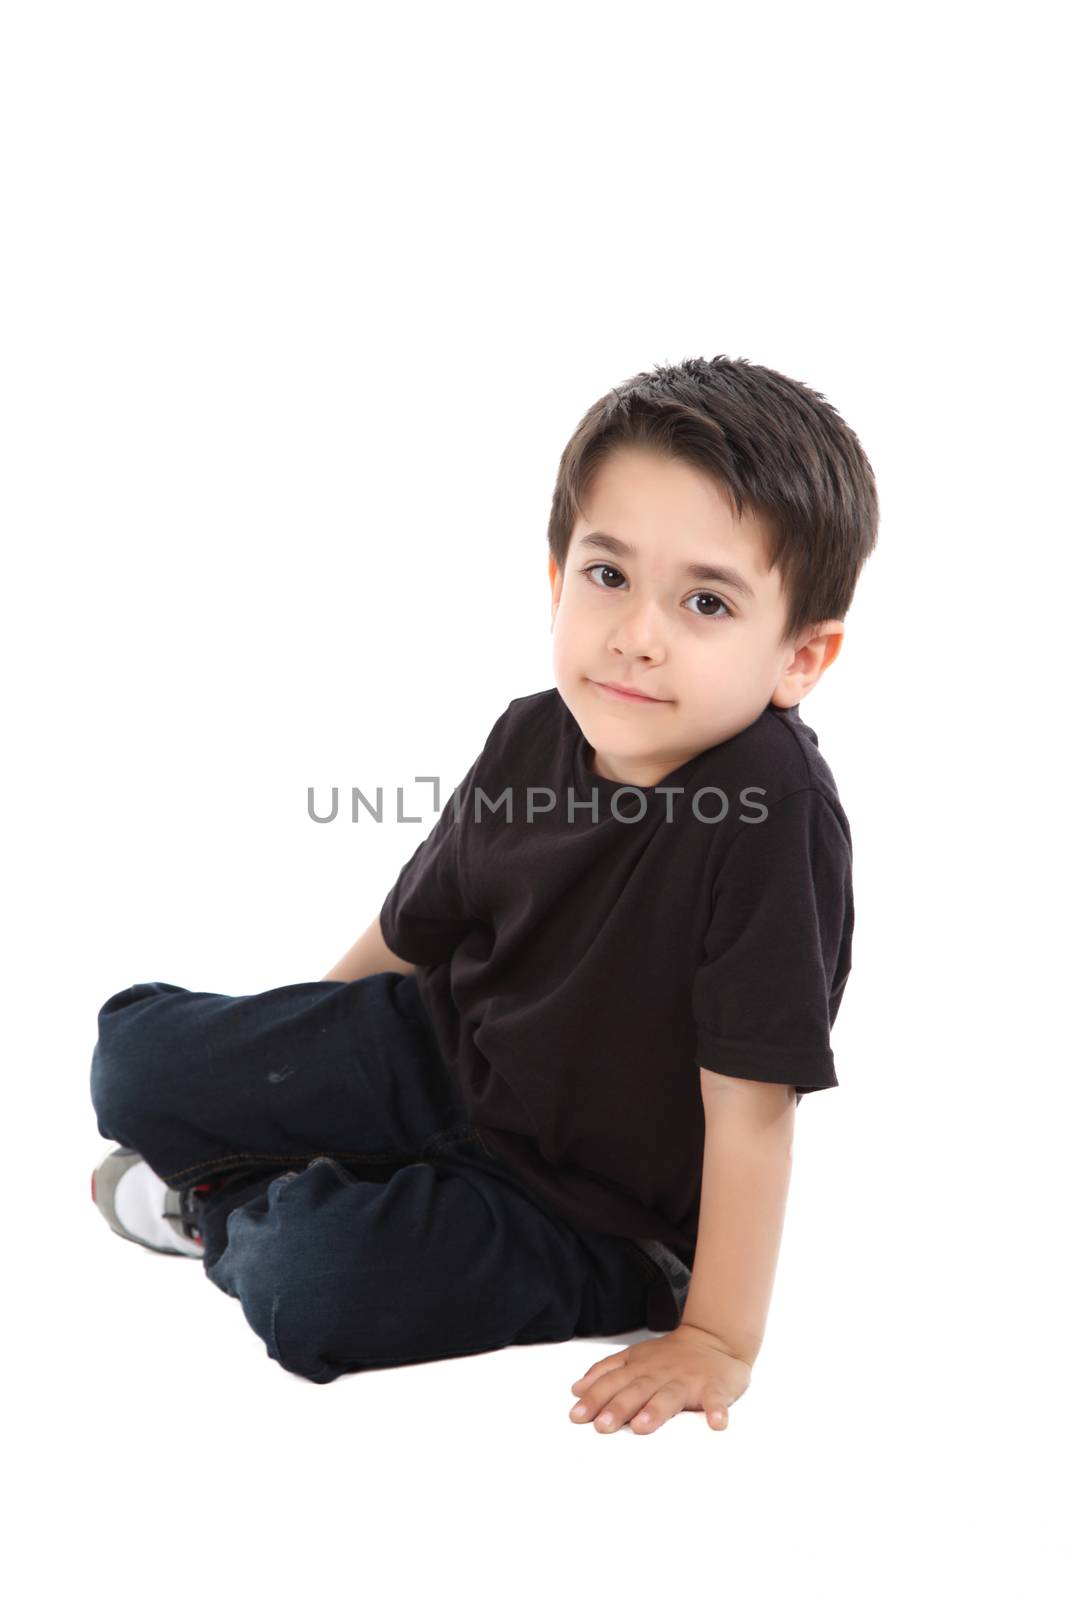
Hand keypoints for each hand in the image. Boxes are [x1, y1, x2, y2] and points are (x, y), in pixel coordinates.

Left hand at [568, 1322, 751, 1433]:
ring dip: (656, 1411)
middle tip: (602, 1426)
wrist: (714, 1339)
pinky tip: (717, 1423)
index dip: (594, 1398)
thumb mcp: (634, 1358)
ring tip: (642, 1426)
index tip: (577, 1416)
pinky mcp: (714, 1387)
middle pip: (636, 1391)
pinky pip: (716, 1399)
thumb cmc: (669, 1357)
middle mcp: (659, 1375)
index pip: (612, 1383)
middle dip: (618, 1408)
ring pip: (669, 1396)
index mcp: (639, 1369)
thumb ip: (606, 1372)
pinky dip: (717, 1410)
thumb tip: (576, 1390)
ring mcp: (687, 1380)